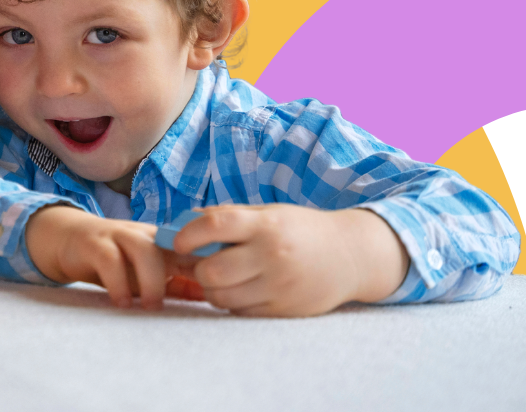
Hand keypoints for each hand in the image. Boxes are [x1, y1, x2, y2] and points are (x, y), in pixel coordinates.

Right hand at [24, 205, 202, 310]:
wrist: (70, 240)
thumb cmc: (116, 260)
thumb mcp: (150, 272)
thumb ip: (179, 284)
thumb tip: (215, 297)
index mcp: (162, 241)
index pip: (194, 248)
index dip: (208, 266)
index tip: (219, 291)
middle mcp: (143, 234)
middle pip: (173, 246)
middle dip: (183, 274)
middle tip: (184, 303)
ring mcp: (118, 236)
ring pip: (143, 249)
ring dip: (151, 280)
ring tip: (151, 306)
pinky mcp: (94, 243)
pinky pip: (109, 259)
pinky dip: (118, 282)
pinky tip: (122, 302)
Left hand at [174, 203, 410, 316]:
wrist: (348, 256)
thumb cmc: (298, 229)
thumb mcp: (267, 213)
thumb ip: (228, 217)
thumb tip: (183, 223)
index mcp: (265, 225)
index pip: (215, 225)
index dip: (188, 234)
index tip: (178, 241)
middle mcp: (272, 255)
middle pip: (214, 270)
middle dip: (197, 268)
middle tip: (196, 263)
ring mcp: (279, 286)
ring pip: (223, 297)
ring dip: (210, 288)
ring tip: (216, 277)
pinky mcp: (284, 311)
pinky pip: (241, 312)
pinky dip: (230, 303)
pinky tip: (238, 290)